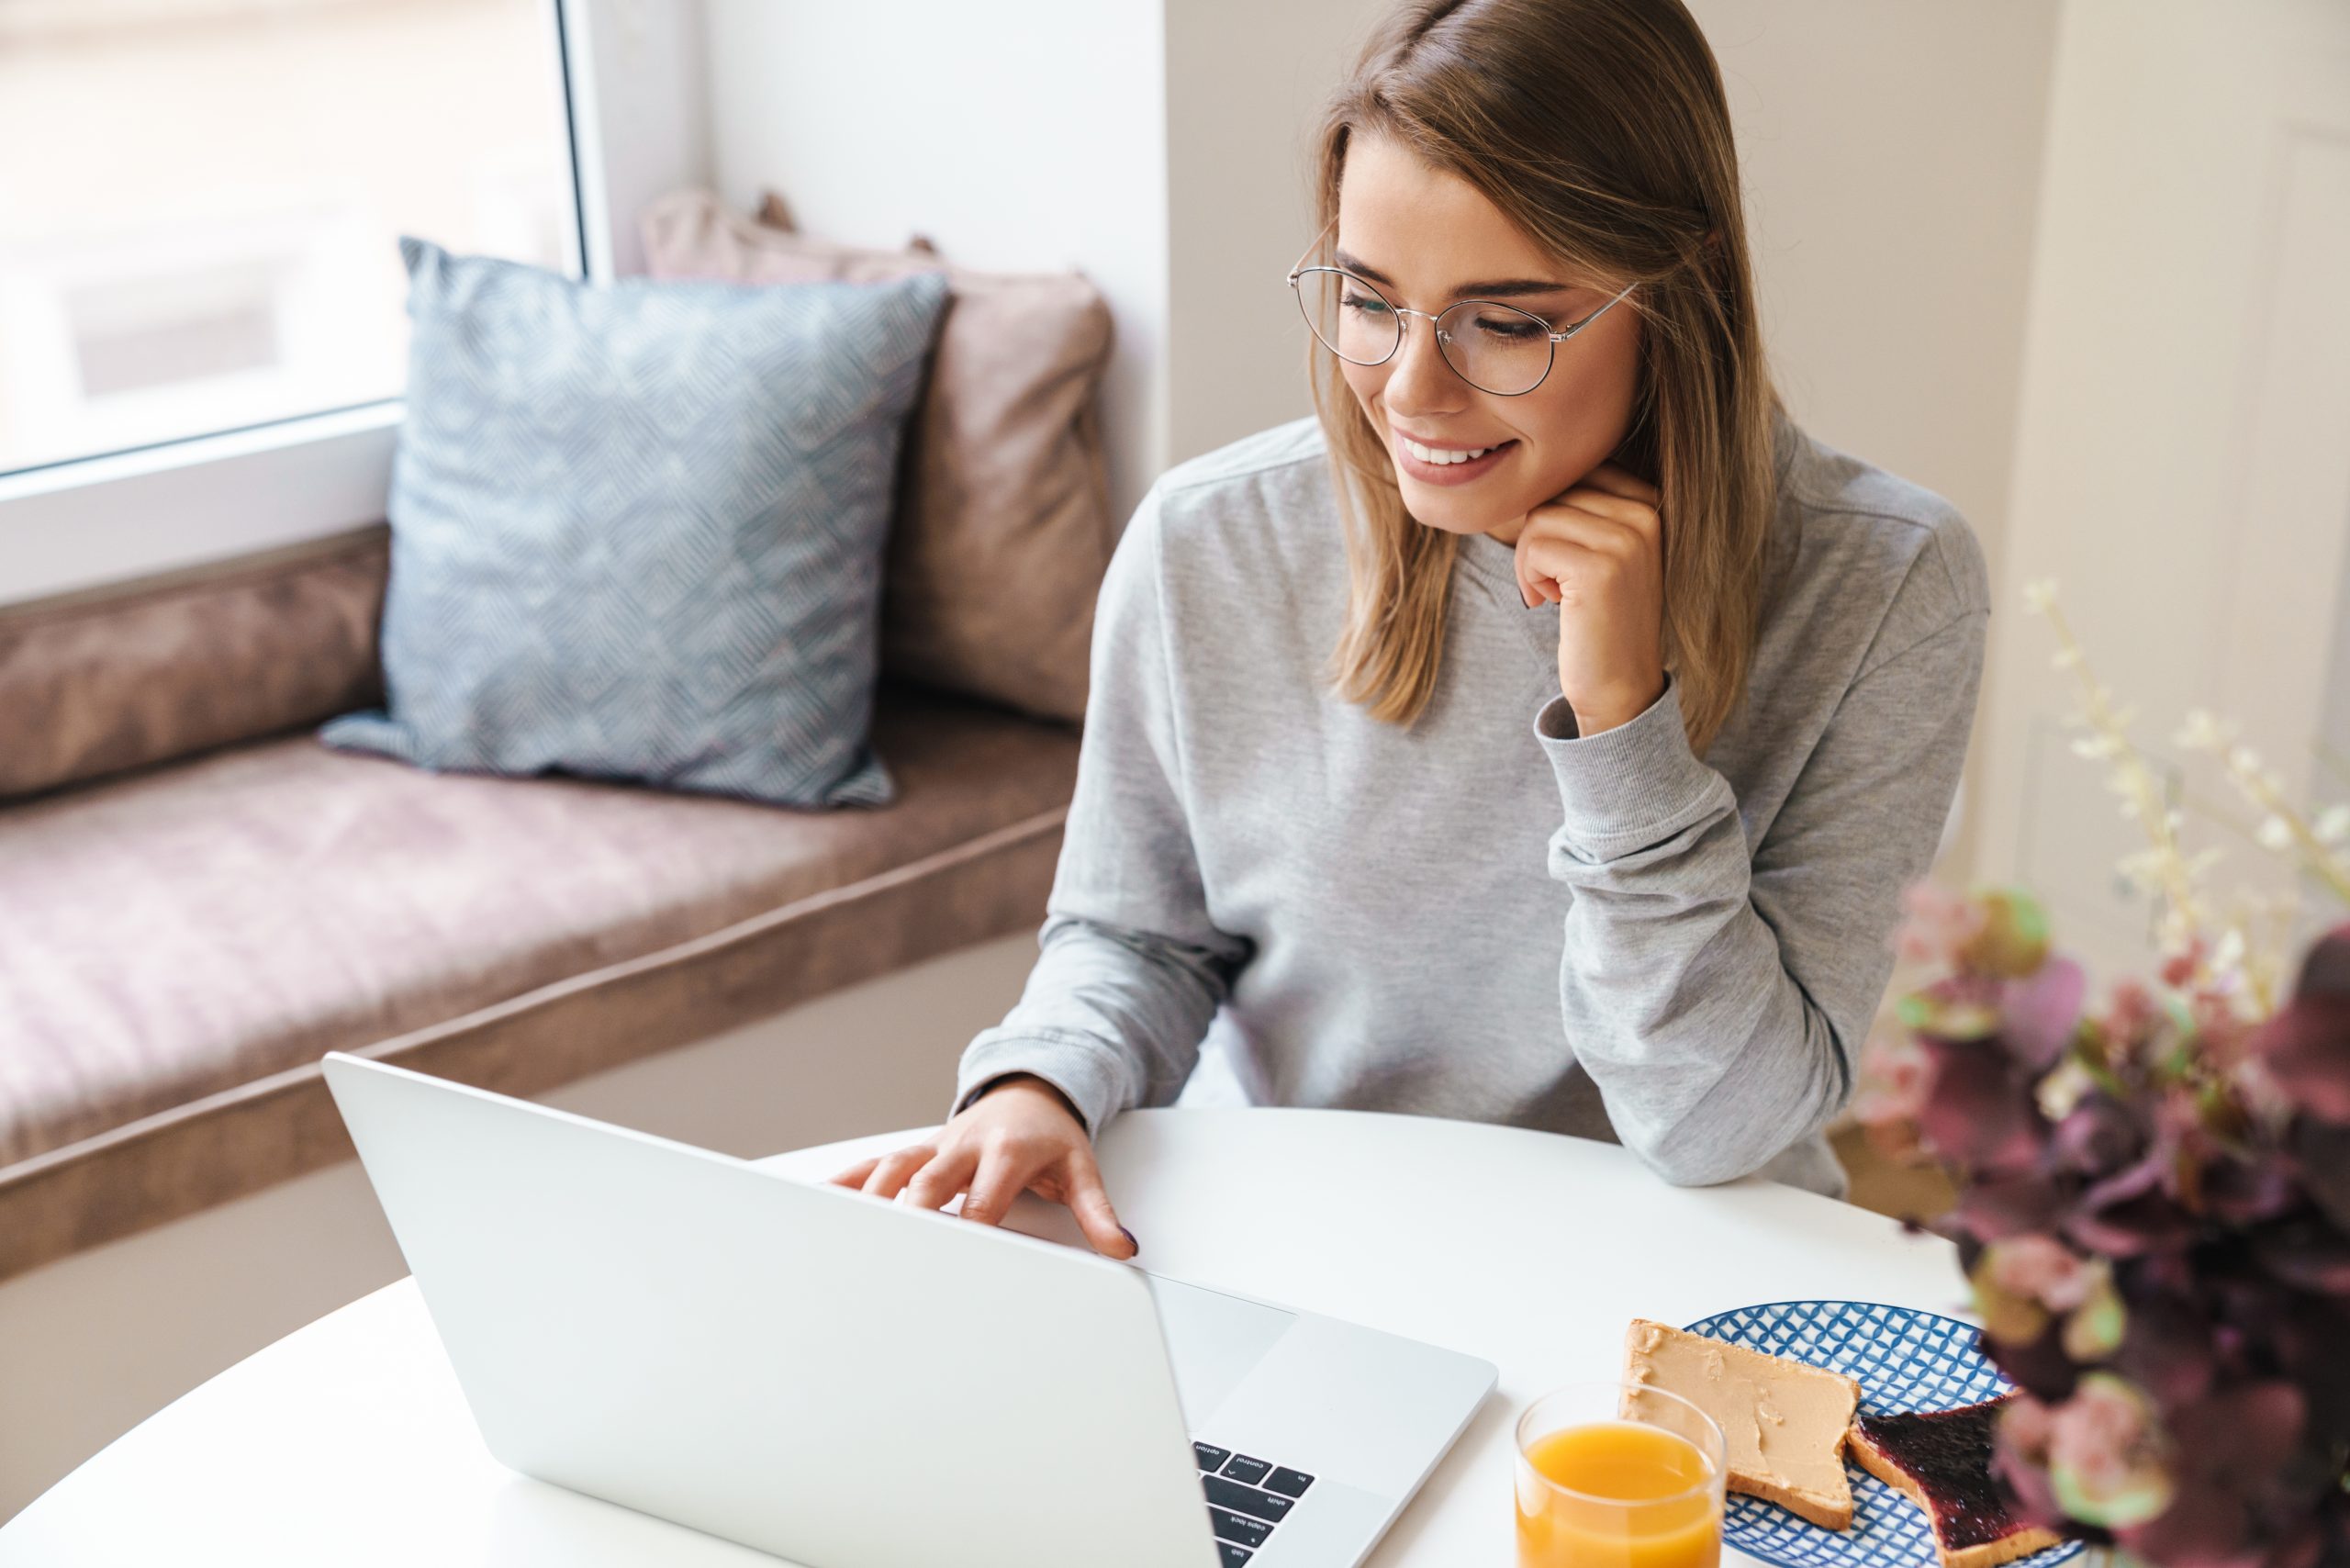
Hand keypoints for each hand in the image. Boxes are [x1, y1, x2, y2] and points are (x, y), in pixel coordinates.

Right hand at [825, 1074, 1138, 1259]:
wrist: (1034, 1090)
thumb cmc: (1053, 1138)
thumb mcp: (1081, 1171)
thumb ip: (1099, 1213)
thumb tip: (1122, 1248)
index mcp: (1006, 1153)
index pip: (983, 1199)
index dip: (969, 1231)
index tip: (956, 1264)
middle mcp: (964, 1146)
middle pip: (928, 1183)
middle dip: (909, 1217)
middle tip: (888, 1256)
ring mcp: (936, 1146)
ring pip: (893, 1167)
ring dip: (869, 1199)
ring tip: (843, 1235)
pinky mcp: (917, 1149)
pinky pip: (874, 1162)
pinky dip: (846, 1180)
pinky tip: (818, 1201)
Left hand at [1511, 460, 1666, 735]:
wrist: (1620, 686)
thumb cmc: (1599, 617)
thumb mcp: (1601, 549)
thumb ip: (1581, 504)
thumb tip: (1527, 465)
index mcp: (1651, 500)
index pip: (1574, 472)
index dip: (1552, 515)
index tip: (1564, 558)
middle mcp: (1648, 512)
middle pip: (1554, 492)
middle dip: (1537, 538)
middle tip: (1552, 581)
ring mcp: (1629, 539)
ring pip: (1540, 517)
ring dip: (1529, 559)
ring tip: (1552, 592)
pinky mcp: (1602, 569)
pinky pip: (1534, 546)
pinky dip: (1528, 576)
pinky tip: (1550, 603)